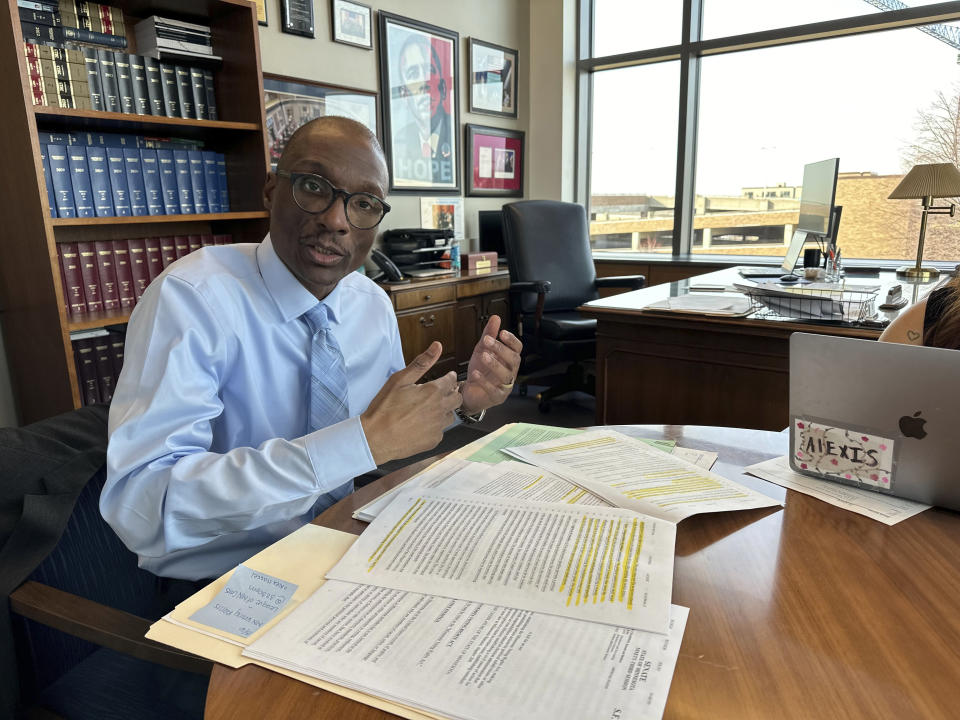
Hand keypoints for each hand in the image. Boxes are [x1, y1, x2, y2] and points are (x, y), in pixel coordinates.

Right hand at [360, 342, 461, 464]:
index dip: (449, 378)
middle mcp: (440, 409)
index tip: (446, 379)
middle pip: (457, 398)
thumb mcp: (400, 380)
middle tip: (438, 395)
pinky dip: (434, 426)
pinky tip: (421, 424)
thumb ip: (421, 363)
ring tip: (427, 410)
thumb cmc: (384, 408)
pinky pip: (441, 430)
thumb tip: (437, 346)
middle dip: (451, 394)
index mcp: (433, 392)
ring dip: (443, 411)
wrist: (376, 438)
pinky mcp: (434, 440)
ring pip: (450, 415)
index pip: (452, 380)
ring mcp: (438, 426)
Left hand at [460, 315, 521, 415]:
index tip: (502, 332)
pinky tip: (476, 373)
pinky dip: (484, 381)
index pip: (517, 349)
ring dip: (495, 364)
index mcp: (509, 360)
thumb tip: (496, 317)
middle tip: (487, 341)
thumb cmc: (480, 371)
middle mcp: (510, 372)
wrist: (470, 392)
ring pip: (506, 375)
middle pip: (514, 360)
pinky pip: (493, 390)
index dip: (511, 340)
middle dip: (501, 349)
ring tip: (483, 356)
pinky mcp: (497, 397)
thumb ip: (489, 335)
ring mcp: (505, 386)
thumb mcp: (482, 350)